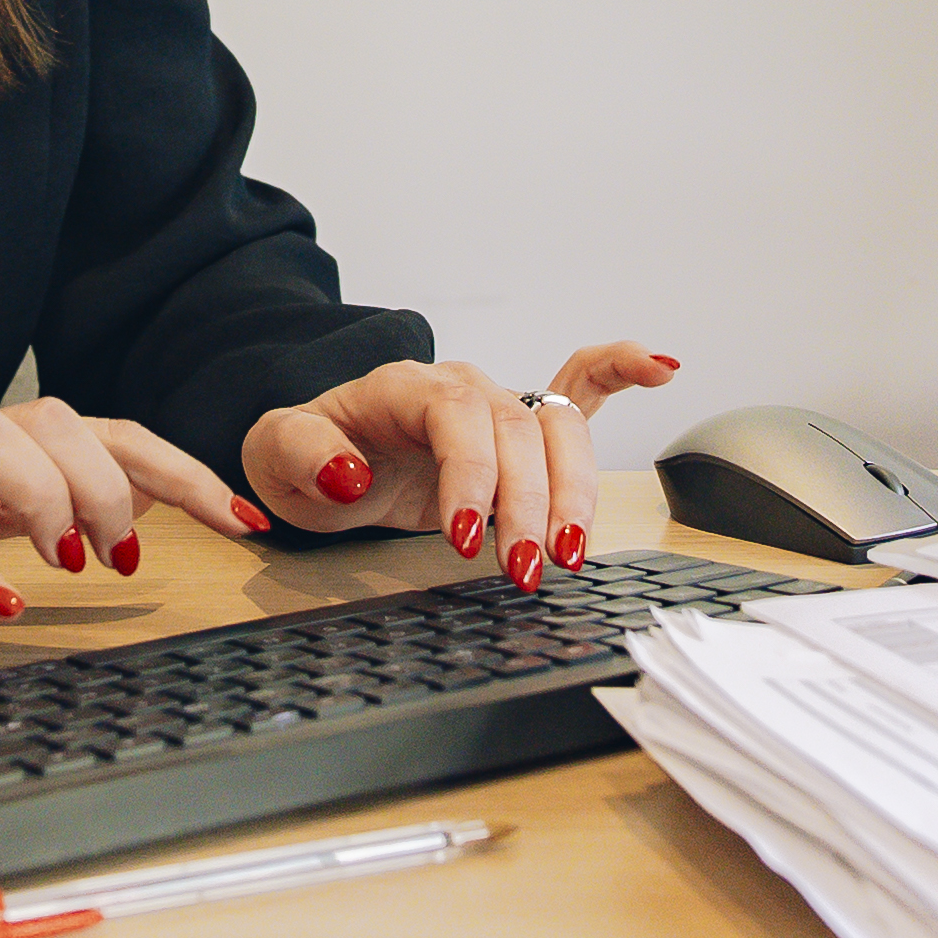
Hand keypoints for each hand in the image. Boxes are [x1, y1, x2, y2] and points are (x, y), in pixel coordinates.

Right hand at [0, 399, 265, 627]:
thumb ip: (40, 510)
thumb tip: (131, 529)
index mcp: (0, 451)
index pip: (109, 433)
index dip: (182, 468)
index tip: (246, 519)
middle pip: (58, 420)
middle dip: (114, 480)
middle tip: (124, 556)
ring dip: (47, 494)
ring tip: (71, 562)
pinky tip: (0, 605)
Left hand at [241, 345, 681, 592]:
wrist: (318, 454)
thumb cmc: (306, 454)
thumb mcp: (274, 455)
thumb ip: (304, 454)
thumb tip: (351, 473)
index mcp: (405, 387)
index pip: (458, 418)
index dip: (472, 475)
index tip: (465, 538)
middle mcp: (461, 388)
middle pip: (518, 432)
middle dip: (529, 503)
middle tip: (525, 570)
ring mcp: (497, 404)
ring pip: (559, 433)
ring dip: (576, 492)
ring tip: (570, 554)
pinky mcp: (519, 429)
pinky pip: (580, 386)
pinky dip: (622, 373)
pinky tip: (663, 366)